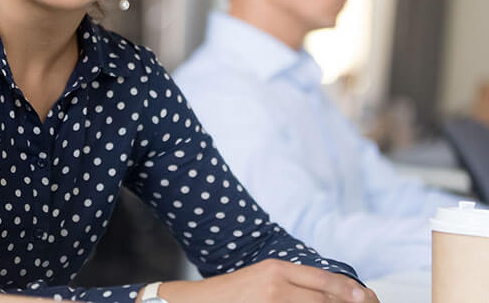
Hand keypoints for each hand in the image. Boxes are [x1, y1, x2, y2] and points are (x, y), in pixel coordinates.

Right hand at [140, 259, 378, 301]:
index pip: (325, 280)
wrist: (199, 302)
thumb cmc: (233, 294)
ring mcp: (272, 302)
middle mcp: (277, 284)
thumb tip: (328, 293)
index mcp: (278, 269)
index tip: (370, 298)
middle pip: (326, 298)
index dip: (351, 291)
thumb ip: (292, 283)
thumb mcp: (263, 279)